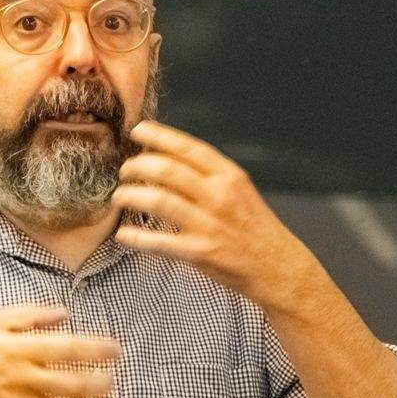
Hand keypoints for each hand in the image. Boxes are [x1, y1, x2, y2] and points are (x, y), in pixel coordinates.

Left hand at [111, 122, 316, 309]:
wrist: (277, 266)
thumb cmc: (254, 227)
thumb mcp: (239, 191)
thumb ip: (208, 176)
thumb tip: (167, 160)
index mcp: (229, 176)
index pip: (189, 148)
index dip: (159, 136)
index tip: (138, 131)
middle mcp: (219, 196)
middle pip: (168, 170)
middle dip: (138, 166)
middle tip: (125, 170)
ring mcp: (210, 224)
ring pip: (160, 201)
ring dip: (132, 196)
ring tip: (119, 197)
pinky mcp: (201, 252)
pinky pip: (160, 243)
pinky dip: (137, 238)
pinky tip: (123, 235)